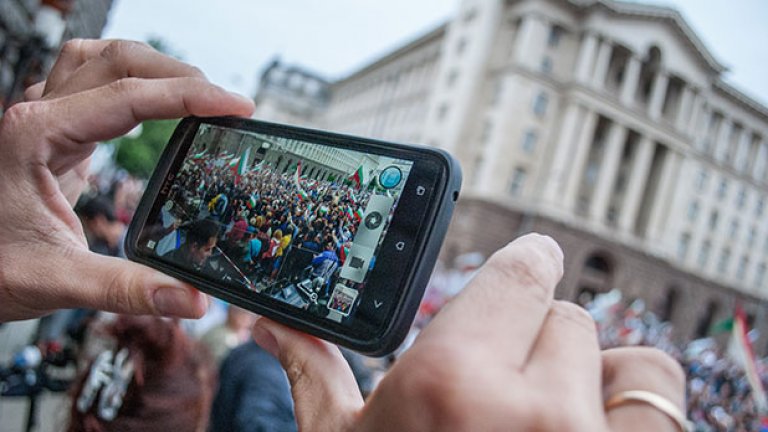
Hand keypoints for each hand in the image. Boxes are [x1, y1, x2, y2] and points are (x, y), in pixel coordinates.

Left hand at [0, 39, 253, 321]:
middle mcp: (38, 115)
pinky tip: (155, 106)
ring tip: (196, 92)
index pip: (128, 97)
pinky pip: (95, 86)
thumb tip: (192, 300)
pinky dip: (133, 84)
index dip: (190, 97)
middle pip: (118, 63)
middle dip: (178, 75)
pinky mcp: (54, 135)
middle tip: (225, 104)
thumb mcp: (58, 281)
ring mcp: (44, 120)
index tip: (236, 107)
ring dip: (153, 69)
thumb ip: (128, 289)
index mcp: (36, 135)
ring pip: (103, 62)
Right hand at [252, 234, 685, 430]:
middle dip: (537, 345)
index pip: (524, 272)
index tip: (530, 265)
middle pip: (569, 320)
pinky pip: (660, 411)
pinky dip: (628, 418)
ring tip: (547, 420)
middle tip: (503, 390)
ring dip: (596, 382)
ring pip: (630, 364)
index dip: (528, 265)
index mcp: (450, 383)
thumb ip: (314, 371)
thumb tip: (271, 326)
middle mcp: (533, 412)